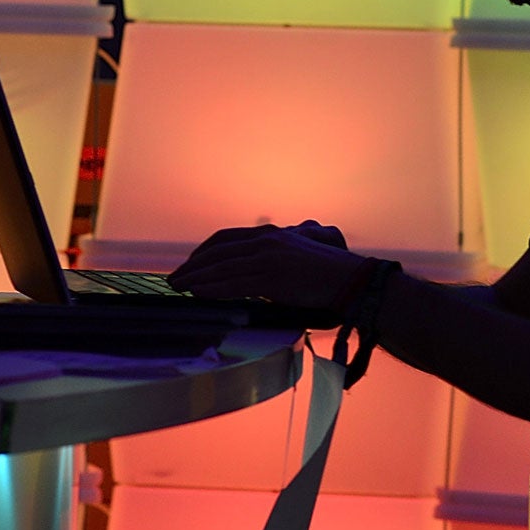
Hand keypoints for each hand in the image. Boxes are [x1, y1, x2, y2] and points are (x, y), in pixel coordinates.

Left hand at [168, 220, 363, 319]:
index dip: (204, 252)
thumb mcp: (299, 257)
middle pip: (218, 251)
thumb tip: (262, 276)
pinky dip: (212, 288)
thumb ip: (278, 259)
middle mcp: (266, 241)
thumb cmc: (333, 275)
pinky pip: (234, 283)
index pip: (226, 239)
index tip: (190, 265)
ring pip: (221, 268)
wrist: (355, 283)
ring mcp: (268, 258)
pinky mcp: (272, 277)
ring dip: (196, 278)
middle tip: (174, 279)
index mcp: (271, 235)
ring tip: (178, 288)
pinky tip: (198, 293)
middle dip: (193, 266)